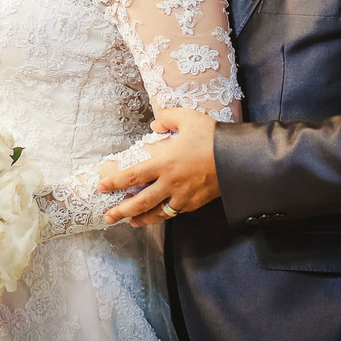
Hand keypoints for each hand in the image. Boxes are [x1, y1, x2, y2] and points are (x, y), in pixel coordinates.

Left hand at [98, 108, 219, 226]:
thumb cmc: (213, 136)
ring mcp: (183, 196)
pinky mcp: (195, 203)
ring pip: (157, 213)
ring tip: (130, 222)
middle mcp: (170, 183)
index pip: (133, 176)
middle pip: (140, 201)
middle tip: (108, 217)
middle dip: (121, 210)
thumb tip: (155, 125)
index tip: (101, 187)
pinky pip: (174, 212)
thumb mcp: (188, 117)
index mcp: (164, 162)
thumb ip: (168, 118)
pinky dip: (162, 216)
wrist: (239, 158)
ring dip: (141, 219)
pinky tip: (157, 216)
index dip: (115, 182)